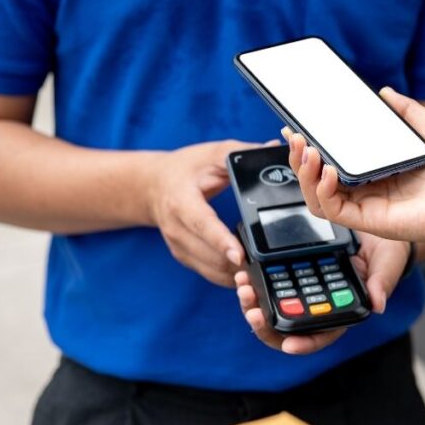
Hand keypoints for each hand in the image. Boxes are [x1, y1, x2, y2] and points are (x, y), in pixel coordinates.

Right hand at [147, 139, 263, 286]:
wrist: (153, 186)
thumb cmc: (184, 169)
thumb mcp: (210, 154)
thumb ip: (240, 152)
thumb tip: (272, 149)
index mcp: (181, 200)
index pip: (202, 224)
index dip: (221, 241)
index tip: (240, 255)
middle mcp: (175, 228)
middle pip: (209, 255)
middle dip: (238, 264)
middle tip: (267, 265)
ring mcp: (178, 246)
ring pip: (211, 270)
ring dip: (236, 273)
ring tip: (262, 270)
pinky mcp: (183, 257)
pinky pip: (209, 274)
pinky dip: (229, 276)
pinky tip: (247, 272)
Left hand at [234, 234, 410, 353]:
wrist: (372, 222)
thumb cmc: (386, 249)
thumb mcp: (387, 262)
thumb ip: (382, 282)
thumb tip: (378, 305)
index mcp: (342, 311)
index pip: (322, 334)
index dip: (304, 343)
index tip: (287, 344)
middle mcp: (319, 304)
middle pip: (288, 327)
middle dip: (266, 324)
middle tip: (252, 311)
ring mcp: (302, 289)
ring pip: (272, 306)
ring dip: (254, 302)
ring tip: (243, 286)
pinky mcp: (290, 270)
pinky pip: (268, 281)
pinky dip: (255, 279)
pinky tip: (243, 270)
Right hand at [285, 88, 424, 247]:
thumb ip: (408, 111)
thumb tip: (385, 93)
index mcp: (379, 170)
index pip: (334, 160)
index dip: (312, 147)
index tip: (298, 129)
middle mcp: (369, 189)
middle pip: (318, 178)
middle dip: (299, 158)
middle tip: (294, 137)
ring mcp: (367, 206)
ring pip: (318, 195)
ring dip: (303, 173)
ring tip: (304, 151)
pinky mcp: (369, 220)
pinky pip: (333, 209)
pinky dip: (321, 190)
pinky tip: (325, 171)